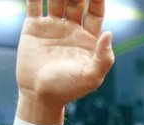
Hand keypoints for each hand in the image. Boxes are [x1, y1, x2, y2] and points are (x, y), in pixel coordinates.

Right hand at [15, 0, 113, 124]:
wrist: (40, 96)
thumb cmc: (68, 89)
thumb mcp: (91, 77)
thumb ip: (103, 58)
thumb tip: (109, 34)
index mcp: (88, 39)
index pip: (95, 12)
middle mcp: (72, 28)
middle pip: (76, 1)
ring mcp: (53, 25)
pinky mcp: (34, 26)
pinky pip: (34, 3)